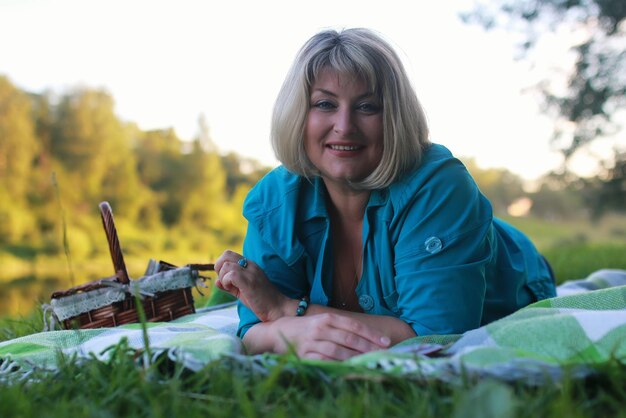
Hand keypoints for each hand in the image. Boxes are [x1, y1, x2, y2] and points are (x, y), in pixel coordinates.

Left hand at [214, 250, 289, 320]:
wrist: (277, 308)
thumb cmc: (261, 301)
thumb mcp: (242, 291)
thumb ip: (230, 285)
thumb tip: (216, 282)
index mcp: (250, 265)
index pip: (229, 255)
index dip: (222, 266)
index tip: (225, 279)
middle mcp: (250, 265)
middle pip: (226, 254)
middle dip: (219, 267)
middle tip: (224, 280)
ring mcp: (250, 272)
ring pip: (226, 265)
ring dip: (223, 277)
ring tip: (230, 287)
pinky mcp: (249, 281)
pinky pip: (230, 274)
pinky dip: (226, 282)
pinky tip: (232, 289)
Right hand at [249, 313, 390, 360]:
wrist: (278, 331)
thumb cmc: (307, 327)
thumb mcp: (324, 321)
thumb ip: (343, 327)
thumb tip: (368, 337)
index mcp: (328, 318)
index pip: (354, 325)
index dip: (371, 334)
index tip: (386, 342)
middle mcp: (321, 328)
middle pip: (349, 338)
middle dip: (368, 347)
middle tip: (382, 354)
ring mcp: (312, 342)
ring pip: (338, 350)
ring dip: (356, 357)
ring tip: (370, 362)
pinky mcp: (304, 355)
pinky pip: (324, 361)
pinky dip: (338, 365)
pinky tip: (349, 368)